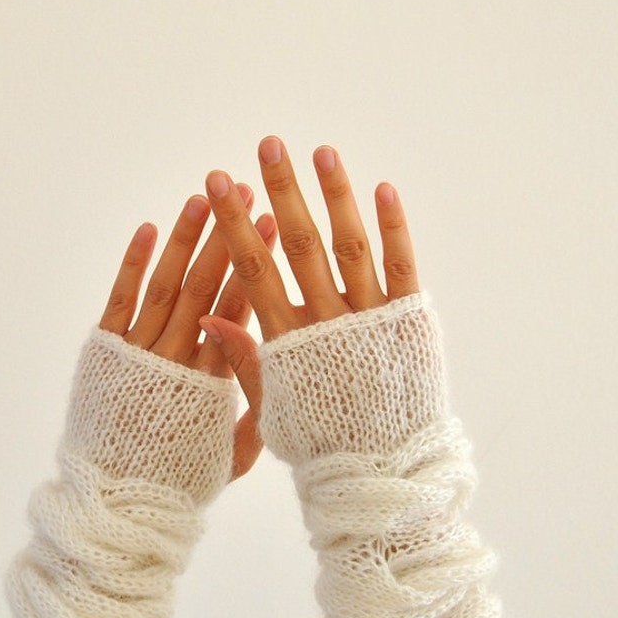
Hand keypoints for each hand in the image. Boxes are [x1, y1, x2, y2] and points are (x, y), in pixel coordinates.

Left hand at [97, 186, 276, 479]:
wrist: (119, 506)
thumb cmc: (181, 482)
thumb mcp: (233, 455)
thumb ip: (255, 413)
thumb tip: (277, 373)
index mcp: (214, 381)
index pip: (239, 312)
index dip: (255, 267)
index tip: (271, 229)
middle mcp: (178, 359)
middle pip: (206, 288)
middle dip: (228, 239)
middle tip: (246, 195)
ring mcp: (139, 354)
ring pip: (166, 286)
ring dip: (186, 241)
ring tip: (203, 198)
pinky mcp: (106, 354)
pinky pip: (121, 301)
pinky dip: (133, 265)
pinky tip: (150, 229)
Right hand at [197, 136, 421, 419]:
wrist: (381, 471)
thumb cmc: (321, 441)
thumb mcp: (272, 404)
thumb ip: (243, 357)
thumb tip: (208, 314)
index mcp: (288, 341)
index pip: (255, 270)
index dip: (237, 224)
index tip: (220, 183)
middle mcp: (329, 322)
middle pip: (300, 246)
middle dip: (281, 193)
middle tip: (267, 146)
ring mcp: (371, 318)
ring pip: (349, 246)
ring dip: (334, 197)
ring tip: (321, 152)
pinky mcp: (409, 320)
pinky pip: (401, 266)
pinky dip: (393, 227)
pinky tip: (381, 188)